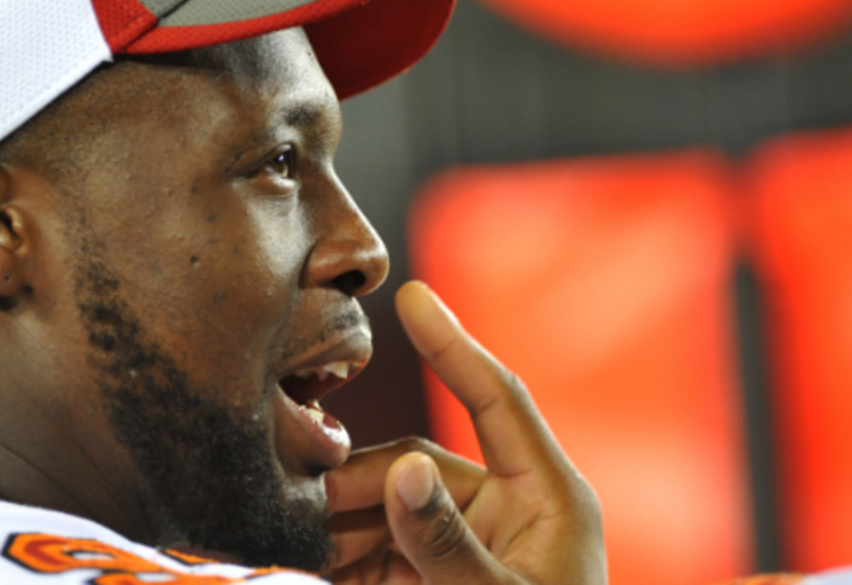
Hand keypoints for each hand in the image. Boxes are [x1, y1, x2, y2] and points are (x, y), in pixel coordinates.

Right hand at [323, 281, 604, 584]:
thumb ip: (447, 539)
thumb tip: (402, 468)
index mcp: (548, 499)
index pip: (497, 399)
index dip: (453, 345)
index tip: (413, 295)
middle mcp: (507, 510)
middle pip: (418, 463)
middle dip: (359, 481)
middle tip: (307, 501)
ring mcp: (469, 542)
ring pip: (389, 504)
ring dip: (341, 519)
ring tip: (303, 535)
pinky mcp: (435, 574)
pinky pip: (380, 545)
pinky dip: (343, 551)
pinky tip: (314, 560)